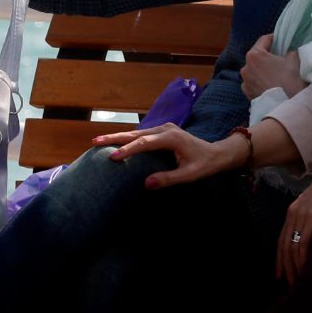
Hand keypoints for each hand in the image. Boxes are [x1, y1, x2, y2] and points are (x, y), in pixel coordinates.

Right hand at [94, 123, 246, 189]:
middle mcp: (166, 129)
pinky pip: (141, 135)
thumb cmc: (205, 165)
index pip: (144, 143)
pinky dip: (127, 139)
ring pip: (136, 133)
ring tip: (98, 142)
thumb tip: (146, 184)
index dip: (128, 150)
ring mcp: (163, 128)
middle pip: (136, 133)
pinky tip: (115, 143)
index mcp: (172, 138)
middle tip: (95, 141)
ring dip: (118, 137)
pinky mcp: (162, 131)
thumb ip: (168, 179)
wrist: (217, 153)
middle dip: (115, 138)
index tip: (113, 157)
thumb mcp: (189, 175)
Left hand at [239, 34, 305, 99]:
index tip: (281, 40)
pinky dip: (260, 81)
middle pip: (258, 55)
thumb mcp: (294, 59)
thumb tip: (287, 52)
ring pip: (255, 70)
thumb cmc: (290, 80)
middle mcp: (245, 66)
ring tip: (275, 74)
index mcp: (255, 54)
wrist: (286, 106)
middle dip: (268, 55)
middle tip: (280, 57)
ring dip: (263, 69)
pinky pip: (254, 82)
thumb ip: (290, 51)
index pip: (264, 40)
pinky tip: (270, 85)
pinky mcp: (247, 93)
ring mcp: (245, 81)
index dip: (275, 38)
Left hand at [275, 150, 311, 282]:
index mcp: (294, 209)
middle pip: (283, 246)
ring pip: (291, 247)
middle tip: (289, 284)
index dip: (280, 258)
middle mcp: (294, 212)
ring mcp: (302, 215)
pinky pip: (302, 243)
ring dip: (293, 267)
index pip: (282, 239)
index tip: (281, 274)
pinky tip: (303, 270)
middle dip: (285, 267)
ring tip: (297, 281)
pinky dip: (301, 259)